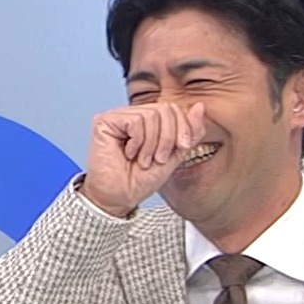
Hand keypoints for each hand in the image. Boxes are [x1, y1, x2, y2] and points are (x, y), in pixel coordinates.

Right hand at [79, 101, 206, 216]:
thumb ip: (189, 131)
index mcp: (149, 121)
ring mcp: (118, 117)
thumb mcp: (175, 154)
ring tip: (143, 160)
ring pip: (151, 114)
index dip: (183, 127)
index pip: (173, 108)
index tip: (181, 148)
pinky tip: (129, 153)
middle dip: (168, 137)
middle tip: (159, 158)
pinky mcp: (104, 121)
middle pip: (165, 108)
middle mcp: (132, 115)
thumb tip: (200, 106)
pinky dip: (138, 141)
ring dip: (152, 143)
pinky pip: (135, 120)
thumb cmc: (141, 181)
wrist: (119, 198)